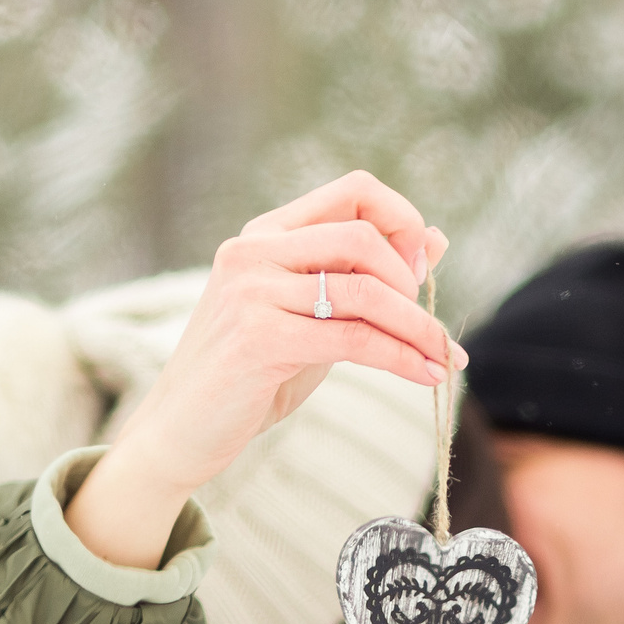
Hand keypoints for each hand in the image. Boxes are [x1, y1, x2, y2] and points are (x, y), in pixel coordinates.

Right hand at [67, 170, 458, 568]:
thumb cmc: (249, 377)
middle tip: (429, 329)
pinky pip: (353, 338)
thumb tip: (436, 239)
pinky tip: (428, 376)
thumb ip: (363, 278)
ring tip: (444, 359)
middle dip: (412, 284)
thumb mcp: (313, 318)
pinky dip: (401, 358)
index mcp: (265, 234)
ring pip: (365, 291)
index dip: (403, 222)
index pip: (355, 190)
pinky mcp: (258, 338)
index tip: (422, 272)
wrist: (178, 433)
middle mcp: (253, 250)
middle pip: (364, 237)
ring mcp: (250, 291)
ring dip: (418, 328)